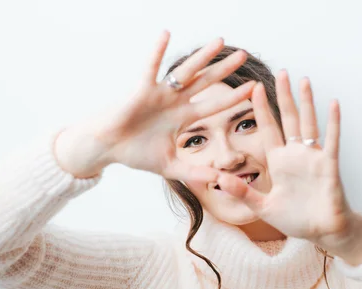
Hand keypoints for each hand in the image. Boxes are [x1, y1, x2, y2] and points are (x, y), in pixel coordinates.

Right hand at [56, 30, 255, 180]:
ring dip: (202, 57)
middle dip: (224, 69)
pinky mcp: (141, 90)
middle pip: (205, 82)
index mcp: (183, 116)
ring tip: (220, 41)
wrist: (107, 148)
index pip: (214, 104)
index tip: (254, 88)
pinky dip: (157, 51)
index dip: (233, 97)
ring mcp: (159, 93)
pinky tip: (167, 33)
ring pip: (185, 71)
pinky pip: (151, 68)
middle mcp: (175, 101)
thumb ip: (194, 173)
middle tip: (245, 55)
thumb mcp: (170, 167)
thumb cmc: (135, 153)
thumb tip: (219, 180)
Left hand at [216, 70, 355, 248]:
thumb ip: (242, 193)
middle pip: (289, 119)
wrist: (323, 233)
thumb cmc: (296, 220)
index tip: (252, 88)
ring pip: (309, 123)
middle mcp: (295, 155)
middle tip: (281, 72)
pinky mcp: (329, 166)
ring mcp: (313, 158)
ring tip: (303, 80)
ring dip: (306, 102)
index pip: (268, 130)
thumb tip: (218, 180)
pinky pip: (332, 140)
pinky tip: (333, 103)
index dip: (261, 110)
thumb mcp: (263, 207)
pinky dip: (333, 122)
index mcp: (279, 162)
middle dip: (284, 96)